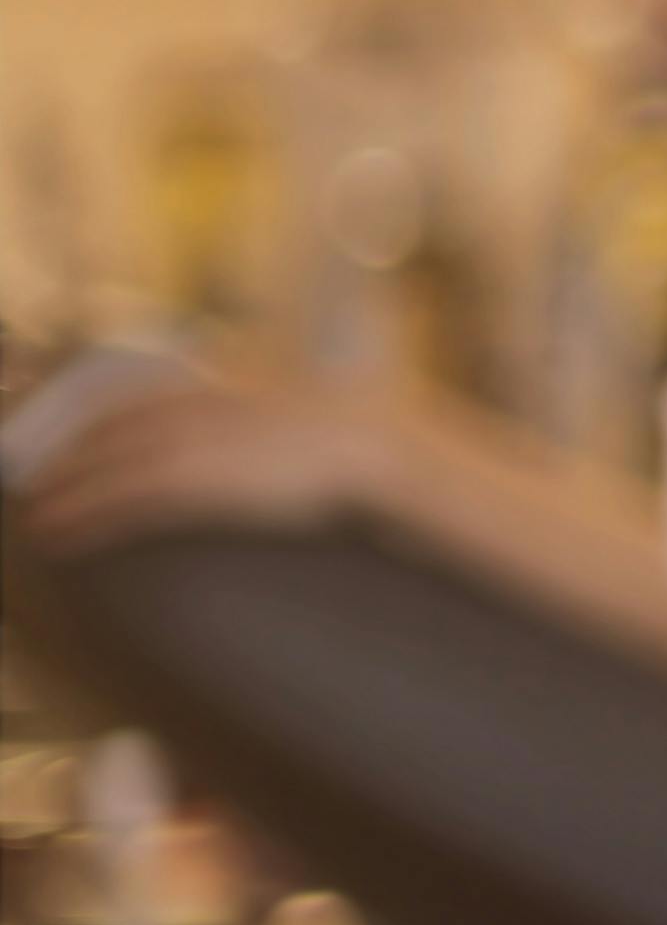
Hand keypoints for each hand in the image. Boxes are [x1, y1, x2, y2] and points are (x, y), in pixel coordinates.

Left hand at [19, 375, 392, 550]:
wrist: (373, 444)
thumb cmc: (345, 434)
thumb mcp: (292, 407)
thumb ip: (255, 407)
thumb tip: (245, 422)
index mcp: (211, 388)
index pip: (129, 402)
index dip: (88, 422)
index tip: (63, 442)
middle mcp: (191, 412)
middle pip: (105, 433)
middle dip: (62, 458)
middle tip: (27, 481)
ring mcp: (191, 447)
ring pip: (103, 468)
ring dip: (61, 492)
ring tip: (33, 517)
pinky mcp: (196, 485)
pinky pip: (122, 503)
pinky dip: (83, 518)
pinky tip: (59, 535)